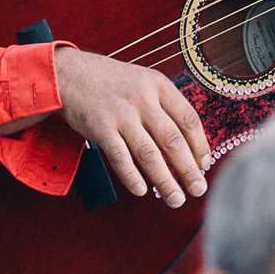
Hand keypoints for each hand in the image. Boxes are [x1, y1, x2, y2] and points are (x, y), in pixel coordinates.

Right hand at [52, 46, 211, 207]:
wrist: (70, 74)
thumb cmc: (111, 82)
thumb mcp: (143, 82)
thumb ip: (164, 106)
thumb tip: (187, 143)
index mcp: (159, 86)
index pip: (189, 119)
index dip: (200, 145)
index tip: (204, 164)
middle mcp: (143, 99)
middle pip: (173, 140)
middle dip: (188, 169)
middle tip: (198, 189)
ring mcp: (121, 114)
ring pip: (149, 154)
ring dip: (165, 180)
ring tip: (175, 199)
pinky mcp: (100, 127)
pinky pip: (120, 157)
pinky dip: (132, 176)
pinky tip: (142, 190)